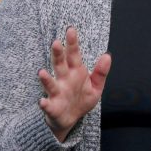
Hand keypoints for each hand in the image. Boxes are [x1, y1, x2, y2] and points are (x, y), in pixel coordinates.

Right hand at [37, 27, 111, 141]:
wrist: (71, 120)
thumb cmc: (81, 100)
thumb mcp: (96, 87)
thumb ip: (101, 73)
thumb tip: (107, 56)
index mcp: (76, 73)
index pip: (74, 56)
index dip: (72, 43)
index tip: (71, 30)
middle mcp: (64, 80)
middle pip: (60, 65)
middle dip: (57, 55)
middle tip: (55, 43)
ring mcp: (57, 93)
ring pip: (51, 84)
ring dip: (46, 79)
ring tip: (42, 72)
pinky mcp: (52, 107)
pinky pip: (47, 105)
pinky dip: (44, 104)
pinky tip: (42, 102)